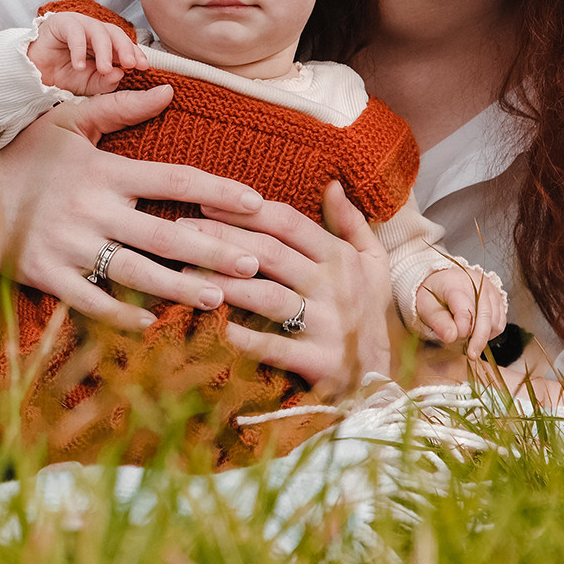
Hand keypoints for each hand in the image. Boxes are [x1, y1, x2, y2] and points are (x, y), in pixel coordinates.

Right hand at [0, 88, 264, 330]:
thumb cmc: (20, 150)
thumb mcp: (68, 121)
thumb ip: (119, 109)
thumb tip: (170, 91)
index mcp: (103, 169)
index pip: (173, 180)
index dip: (218, 191)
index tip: (257, 203)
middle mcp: (91, 207)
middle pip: (165, 234)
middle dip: (214, 251)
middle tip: (255, 265)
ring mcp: (67, 244)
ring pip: (135, 271)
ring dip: (180, 288)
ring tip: (216, 298)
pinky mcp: (43, 273)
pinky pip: (91, 299)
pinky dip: (122, 314)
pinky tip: (152, 324)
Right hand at [27, 11, 148, 95]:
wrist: (32, 76)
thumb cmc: (62, 77)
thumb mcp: (88, 85)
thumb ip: (105, 81)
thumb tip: (121, 74)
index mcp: (103, 44)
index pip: (124, 44)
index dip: (135, 53)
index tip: (144, 66)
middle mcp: (93, 31)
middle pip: (115, 33)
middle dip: (125, 48)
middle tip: (131, 65)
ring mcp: (78, 25)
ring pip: (98, 30)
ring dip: (104, 51)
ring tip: (105, 69)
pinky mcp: (60, 23)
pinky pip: (74, 32)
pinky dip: (79, 50)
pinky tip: (79, 66)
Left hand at [184, 182, 396, 399]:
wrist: (383, 380)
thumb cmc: (368, 313)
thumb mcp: (373, 264)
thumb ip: (352, 223)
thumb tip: (332, 184)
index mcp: (341, 258)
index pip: (289, 223)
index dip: (247, 211)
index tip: (207, 202)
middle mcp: (334, 287)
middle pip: (270, 253)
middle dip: (222, 239)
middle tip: (180, 230)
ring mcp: (327, 325)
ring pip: (266, 296)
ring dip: (223, 283)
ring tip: (184, 273)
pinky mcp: (319, 362)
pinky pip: (274, 347)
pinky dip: (243, 338)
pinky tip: (213, 326)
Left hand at [415, 263, 507, 357]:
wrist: (443, 282)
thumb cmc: (434, 295)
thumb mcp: (427, 307)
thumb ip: (438, 322)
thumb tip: (451, 337)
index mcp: (455, 283)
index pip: (465, 309)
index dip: (461, 329)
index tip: (453, 340)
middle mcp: (477, 284)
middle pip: (484, 315)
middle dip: (478, 339)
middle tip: (471, 355)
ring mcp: (490, 290)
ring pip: (495, 320)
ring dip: (484, 336)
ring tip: (468, 340)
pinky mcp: (498, 299)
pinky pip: (500, 321)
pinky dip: (491, 332)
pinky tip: (478, 334)